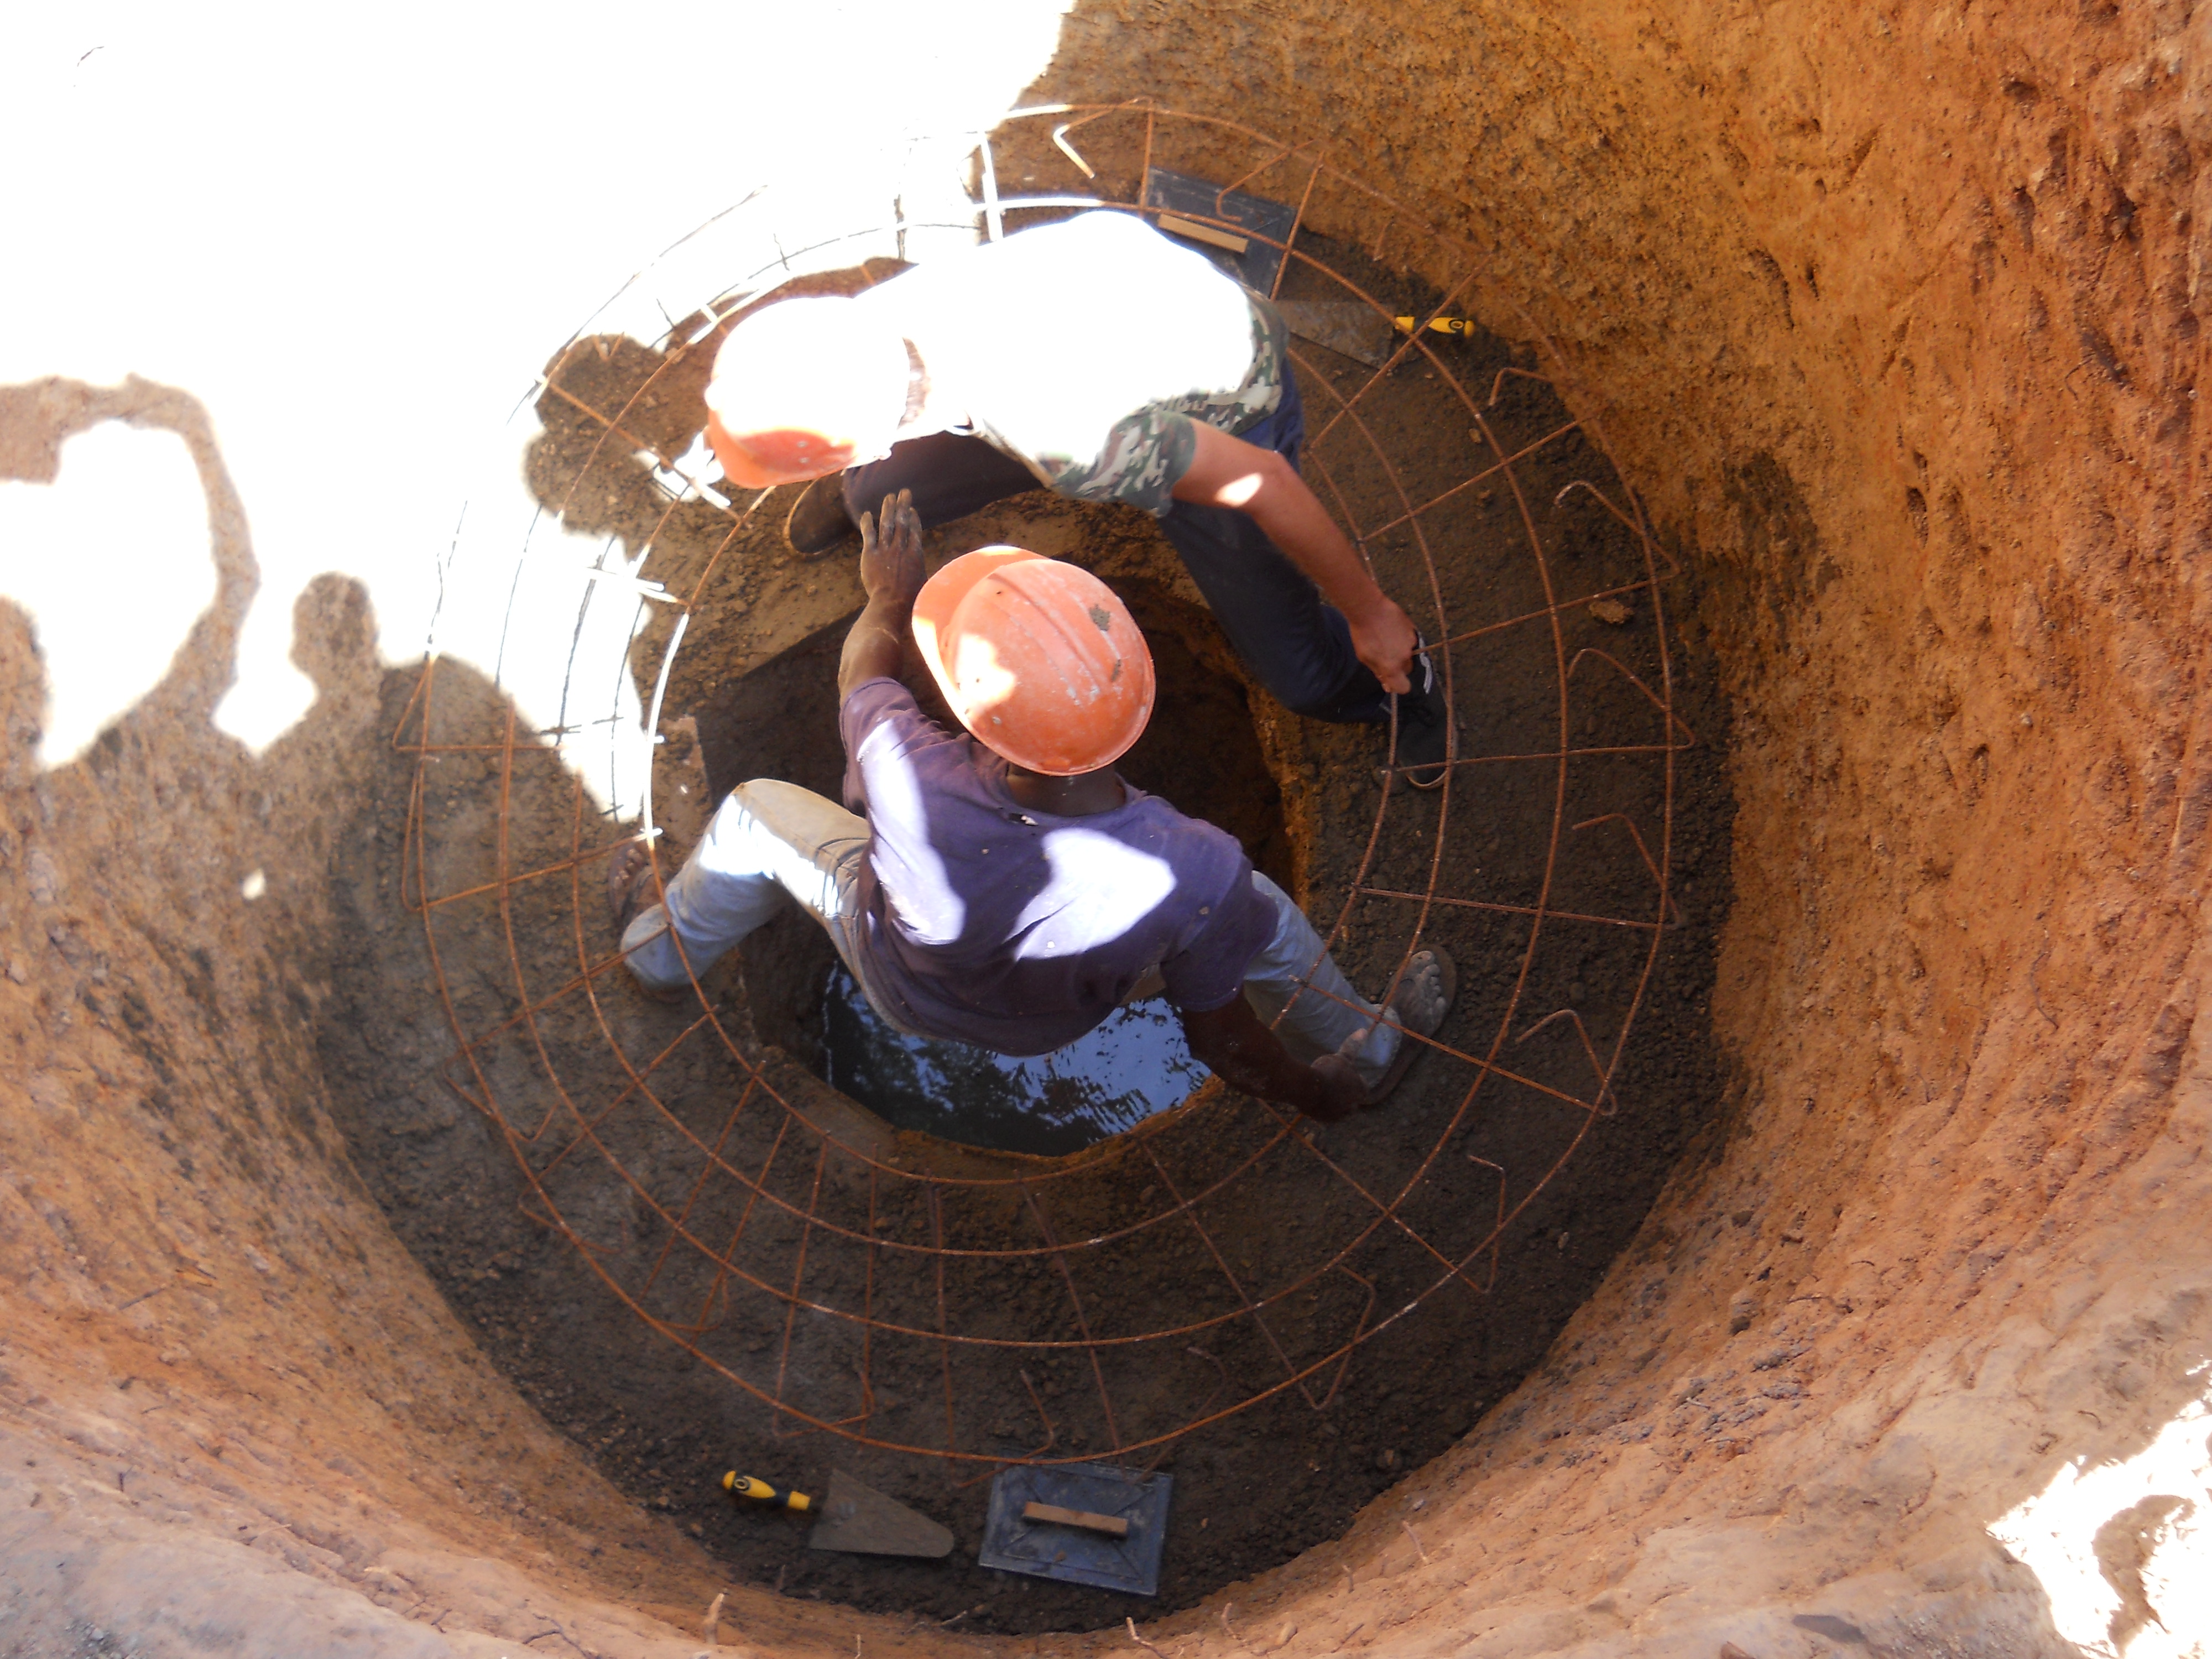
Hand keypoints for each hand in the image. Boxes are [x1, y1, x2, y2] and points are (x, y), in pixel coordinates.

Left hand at [857, 488, 923, 605]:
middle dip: (903, 505)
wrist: (892, 604)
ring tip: (889, 497)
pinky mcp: (870, 554)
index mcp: (916, 554)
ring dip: (888, 508)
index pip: (915, 530)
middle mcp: (901, 548)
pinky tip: (866, 514)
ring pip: (886, 523)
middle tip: (904, 492)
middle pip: (902, 521)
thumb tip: (939, 578)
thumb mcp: (925, 584)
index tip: (912, 510)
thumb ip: (926, 574)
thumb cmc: (911, 600)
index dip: (913, 518)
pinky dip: (867, 523)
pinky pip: (869, 534)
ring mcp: (885, 550)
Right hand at [1300, 1052, 1367, 1122]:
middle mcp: (1352, 1106)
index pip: (1362, 1087)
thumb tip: (1364, 1030)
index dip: (1354, 1081)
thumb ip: (1353, 1047)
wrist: (1307, 1089)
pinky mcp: (1323, 1120)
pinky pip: (1325, 1114)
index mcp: (1360, 1091)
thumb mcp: (1342, 1057)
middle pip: (1351, 1100)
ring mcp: (1338, 1115)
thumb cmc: (1329, 1071)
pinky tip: (1314, 1098)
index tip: (1345, 1076)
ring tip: (1323, 1091)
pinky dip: (1322, 1107)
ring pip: (1339, 1108)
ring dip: (1333, 1102)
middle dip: (1345, 1094)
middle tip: (1333, 1083)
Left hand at [1348, 598, 1418, 695]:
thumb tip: (1387, 685)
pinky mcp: (1413, 629)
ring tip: (1387, 638)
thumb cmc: (1363, 634)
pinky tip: (1392, 630)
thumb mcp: (1365, 657)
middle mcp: (1404, 657)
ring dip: (1401, 650)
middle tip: (1386, 655)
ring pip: (1409, 653)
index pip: (1404, 688)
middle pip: (1407, 669)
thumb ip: (1378, 671)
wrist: (1369, 609)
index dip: (1398, 686)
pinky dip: (1403, 638)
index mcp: (1391, 668)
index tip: (1391, 680)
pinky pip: (1411, 639)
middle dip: (1399, 666)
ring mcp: (1411, 643)